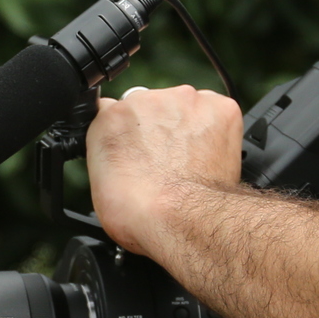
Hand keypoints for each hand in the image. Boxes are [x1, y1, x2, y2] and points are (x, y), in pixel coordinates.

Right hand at [86, 84, 242, 260]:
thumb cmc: (139, 210)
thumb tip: (121, 147)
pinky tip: (209, 157)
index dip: (129, 135)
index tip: (137, 152)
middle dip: (159, 129)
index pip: (117, 111)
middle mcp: (145, 99)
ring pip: (186, 108)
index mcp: (109, 116)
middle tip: (165, 163)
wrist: (178, 218)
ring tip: (189, 164)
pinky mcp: (218, 108)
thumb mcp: (100, 182)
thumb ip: (108, 150)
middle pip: (154, 106)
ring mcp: (183, 101)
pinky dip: (217, 131)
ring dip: (187, 128)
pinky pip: (218, 112)